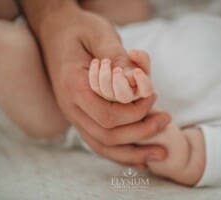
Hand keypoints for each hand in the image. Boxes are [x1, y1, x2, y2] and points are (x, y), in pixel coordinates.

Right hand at [29, 2, 169, 164]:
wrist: (56, 31)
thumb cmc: (78, 30)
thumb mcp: (99, 34)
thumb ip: (117, 58)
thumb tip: (137, 82)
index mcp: (74, 87)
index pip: (108, 115)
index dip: (135, 112)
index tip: (153, 97)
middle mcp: (71, 107)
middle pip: (106, 136)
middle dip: (140, 133)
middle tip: (165, 119)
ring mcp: (74, 114)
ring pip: (102, 146)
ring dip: (132, 153)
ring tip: (160, 153)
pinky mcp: (82, 116)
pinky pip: (99, 141)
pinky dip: (120, 152)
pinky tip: (139, 159)